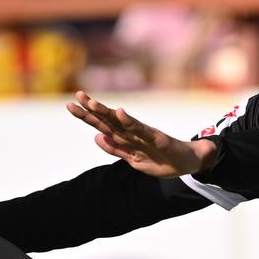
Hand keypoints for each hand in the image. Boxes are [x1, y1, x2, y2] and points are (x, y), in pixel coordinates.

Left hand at [68, 91, 215, 177]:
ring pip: (121, 123)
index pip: (102, 125)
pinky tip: (121, 112)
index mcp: (125, 138)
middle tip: (76, 95)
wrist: (188, 163)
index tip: (70, 105)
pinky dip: (130, 122)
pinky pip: (141, 130)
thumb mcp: (132, 159)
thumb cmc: (161, 160)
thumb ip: (115, 149)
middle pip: (108, 120)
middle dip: (92, 109)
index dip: (86, 115)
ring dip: (107, 113)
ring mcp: (144, 135)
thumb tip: (96, 136)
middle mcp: (132, 133)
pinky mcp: (157, 138)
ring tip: (91, 102)